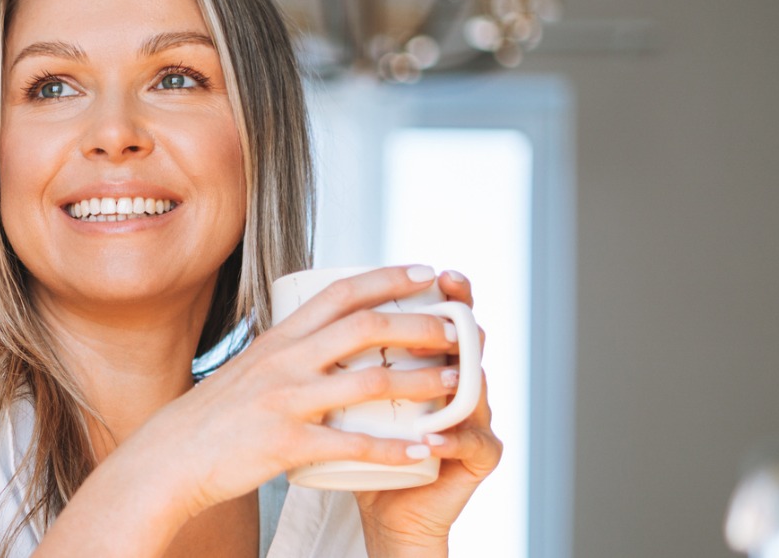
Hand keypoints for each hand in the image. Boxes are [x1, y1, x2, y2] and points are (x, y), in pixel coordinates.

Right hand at [126, 265, 465, 518]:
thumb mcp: (248, 370)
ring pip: (369, 381)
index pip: (340, 294)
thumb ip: (284, 354)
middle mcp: (285, 362)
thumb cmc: (211, 419)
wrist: (169, 458)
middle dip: (421, 324)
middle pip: (366, 328)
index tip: (426, 272)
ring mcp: (286, 401)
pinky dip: (394, 449)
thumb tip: (318, 339)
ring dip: (421, 381)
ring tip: (458, 385)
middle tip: (459, 330)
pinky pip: (352, 444)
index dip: (387, 278)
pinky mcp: (287, 444)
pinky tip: (424, 453)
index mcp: (279, 340)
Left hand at [354, 271, 503, 552]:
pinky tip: (431, 436)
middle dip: (460, 320)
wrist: (382, 506)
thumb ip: (337, 358)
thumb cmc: (357, 448)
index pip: (441, 319)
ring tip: (446, 369)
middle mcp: (458, 383)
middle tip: (449, 301)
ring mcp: (473, 419)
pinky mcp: (477, 459)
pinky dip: (451, 439)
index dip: (442, 294)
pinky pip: (472, 444)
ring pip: (477, 390)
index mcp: (429, 362)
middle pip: (470, 342)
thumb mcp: (342, 396)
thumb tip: (300, 308)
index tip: (426, 271)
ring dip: (459, 377)